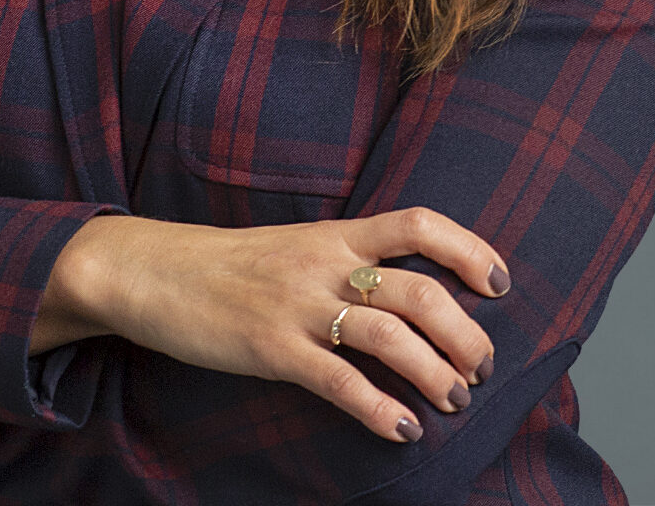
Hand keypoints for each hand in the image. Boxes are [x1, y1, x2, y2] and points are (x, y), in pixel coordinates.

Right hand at [43, 208, 505, 443]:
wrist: (155, 270)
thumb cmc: (231, 265)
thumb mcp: (295, 247)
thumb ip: (346, 261)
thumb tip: (405, 293)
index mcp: (335, 234)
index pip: (417, 224)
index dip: (468, 248)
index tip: (499, 282)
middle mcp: (325, 263)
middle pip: (418, 290)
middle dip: (463, 333)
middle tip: (478, 368)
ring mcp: (298, 305)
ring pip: (388, 336)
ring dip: (433, 373)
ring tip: (453, 402)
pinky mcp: (272, 348)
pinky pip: (338, 380)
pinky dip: (379, 409)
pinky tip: (403, 431)